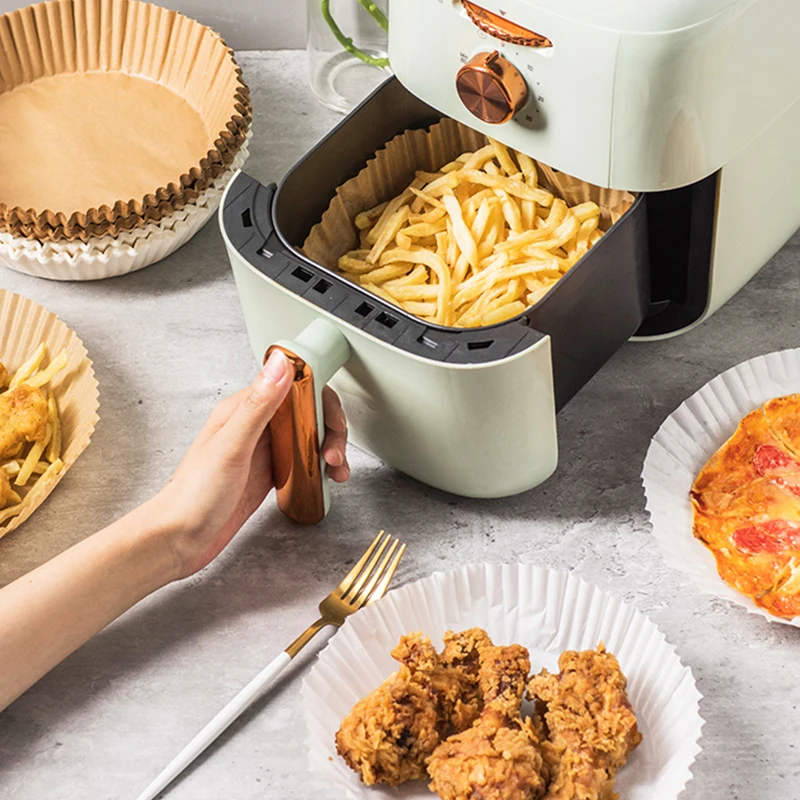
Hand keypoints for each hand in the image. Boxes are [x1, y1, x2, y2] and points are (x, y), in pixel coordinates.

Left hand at [150, 350, 349, 578]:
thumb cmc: (192, 496)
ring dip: (328, 449)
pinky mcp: (266, 474)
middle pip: (307, 412)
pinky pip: (301, 461)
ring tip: (334, 470)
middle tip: (333, 454)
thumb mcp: (231, 446)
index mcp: (243, 410)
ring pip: (307, 437)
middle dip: (330, 430)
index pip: (294, 387)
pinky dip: (318, 467)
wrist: (177, 540)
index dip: (321, 401)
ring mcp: (261, 451)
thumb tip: (280, 363)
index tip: (333, 420)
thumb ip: (258, 404)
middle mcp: (254, 426)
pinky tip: (322, 479)